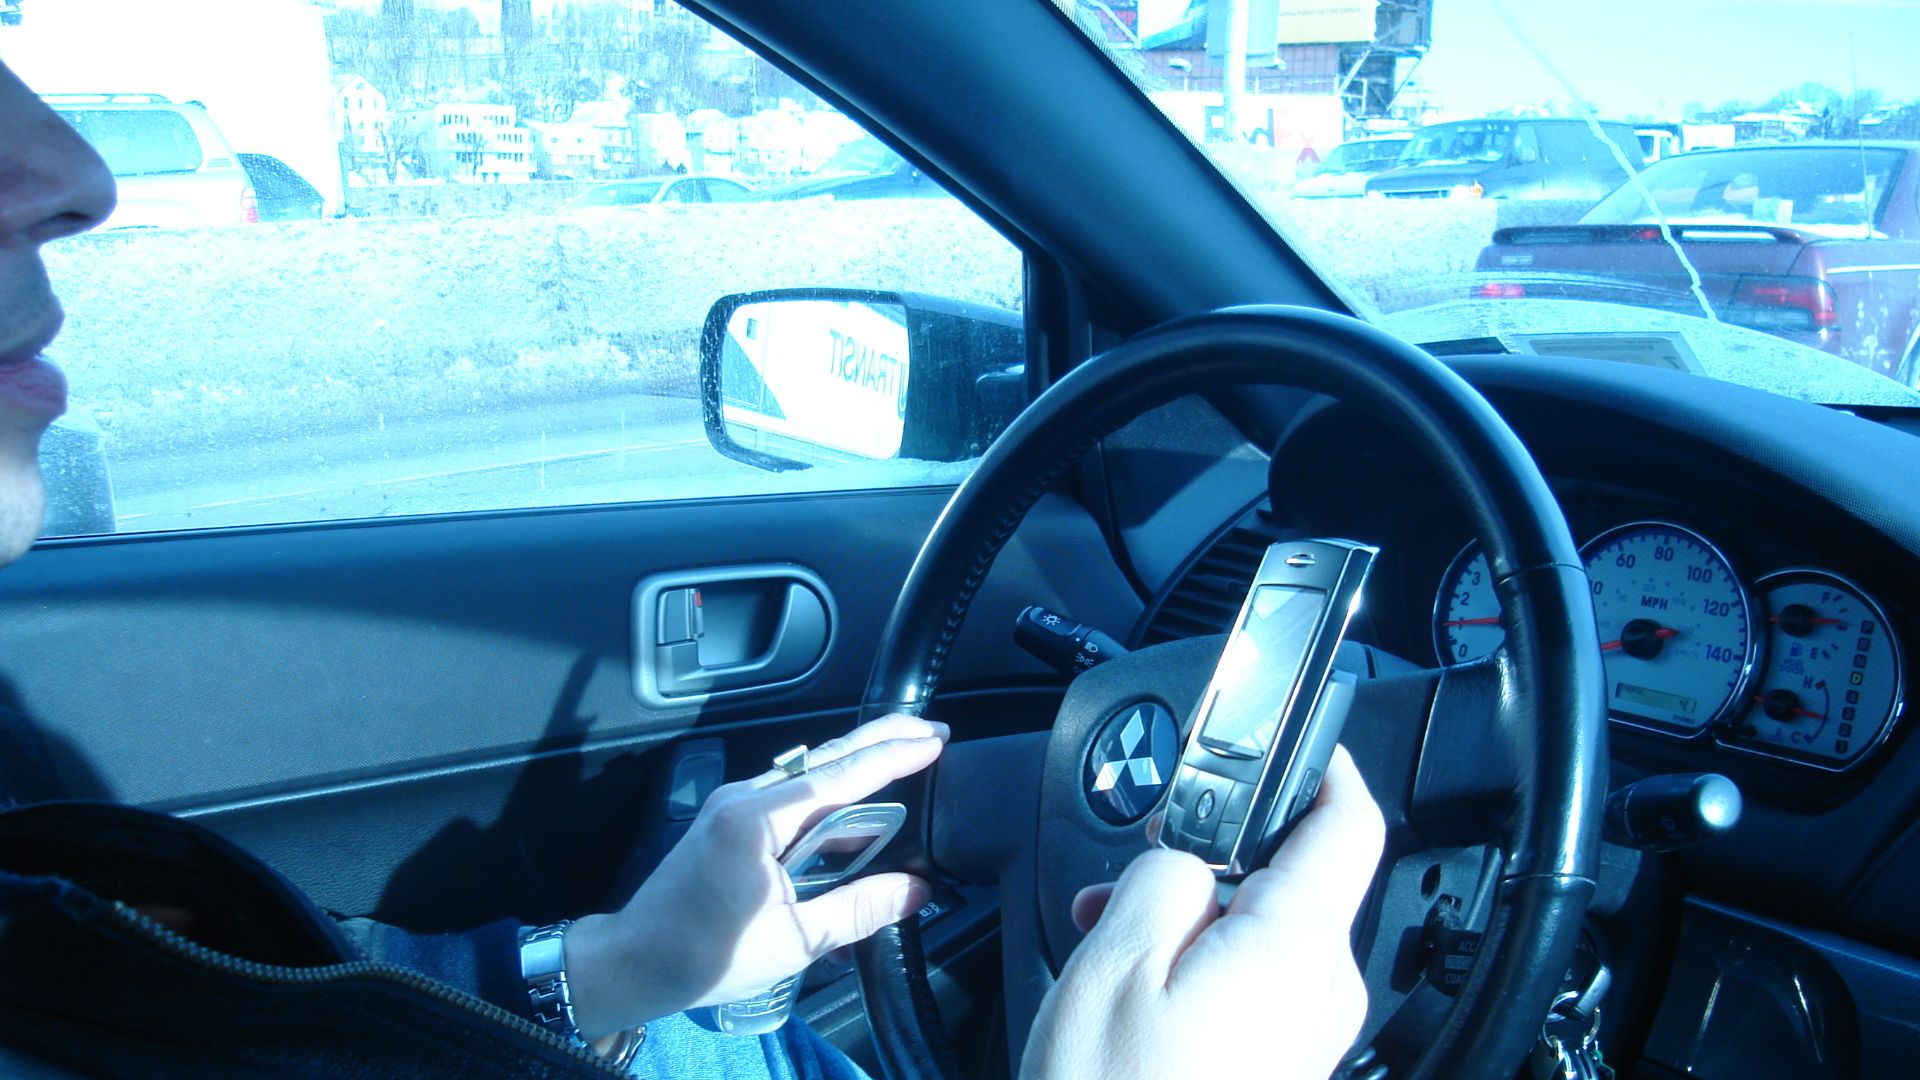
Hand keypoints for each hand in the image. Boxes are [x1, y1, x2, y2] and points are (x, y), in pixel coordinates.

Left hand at [564, 714, 947, 1035]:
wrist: (634, 959)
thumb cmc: (705, 956)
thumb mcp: (794, 941)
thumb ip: (859, 911)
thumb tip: (917, 891)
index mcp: (756, 820)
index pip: (840, 777)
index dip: (892, 756)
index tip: (933, 741)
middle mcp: (743, 798)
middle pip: (825, 758)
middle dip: (882, 741)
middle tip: (931, 732)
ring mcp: (733, 804)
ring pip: (808, 772)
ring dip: (857, 764)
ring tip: (905, 758)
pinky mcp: (730, 819)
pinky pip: (790, 793)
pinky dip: (830, 790)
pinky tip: (857, 799)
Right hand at [1022, 745, 1384, 1079]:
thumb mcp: (1116, 961)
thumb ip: (1161, 878)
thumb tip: (1184, 857)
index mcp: (1298, 947)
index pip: (1349, 824)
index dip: (1324, 767)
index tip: (1296, 736)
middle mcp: (1324, 990)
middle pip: (1287, 879)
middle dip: (1206, 864)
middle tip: (1125, 882)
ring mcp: (1308, 1034)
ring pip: (1258, 934)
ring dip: (1187, 921)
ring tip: (1107, 950)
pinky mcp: (1282, 1063)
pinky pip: (1251, 984)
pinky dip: (1196, 968)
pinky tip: (1133, 993)